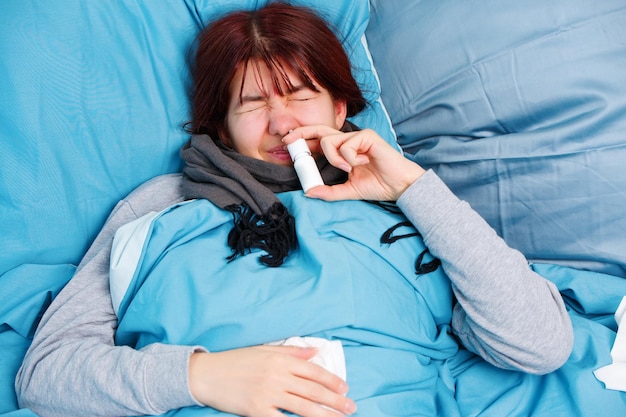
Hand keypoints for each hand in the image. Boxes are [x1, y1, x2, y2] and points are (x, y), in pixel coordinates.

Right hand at [189, 345, 356, 415]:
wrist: (206, 374)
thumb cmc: (235, 361)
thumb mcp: (264, 350)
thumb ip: (291, 352)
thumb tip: (315, 352)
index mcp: (280, 359)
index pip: (313, 371)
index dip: (331, 380)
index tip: (344, 388)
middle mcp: (277, 376)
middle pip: (313, 390)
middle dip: (335, 400)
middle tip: (351, 407)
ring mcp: (268, 394)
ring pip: (304, 407)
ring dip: (325, 414)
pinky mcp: (258, 411)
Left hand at [283, 126, 424, 201]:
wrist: (398, 186)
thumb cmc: (378, 185)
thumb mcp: (348, 190)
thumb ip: (329, 191)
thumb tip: (308, 193)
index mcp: (343, 151)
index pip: (319, 141)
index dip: (303, 140)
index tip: (287, 144)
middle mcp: (348, 141)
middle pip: (320, 131)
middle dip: (302, 133)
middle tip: (288, 141)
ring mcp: (357, 136)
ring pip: (330, 141)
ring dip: (334, 159)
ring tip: (349, 169)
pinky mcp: (367, 136)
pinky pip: (346, 146)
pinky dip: (350, 158)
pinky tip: (363, 163)